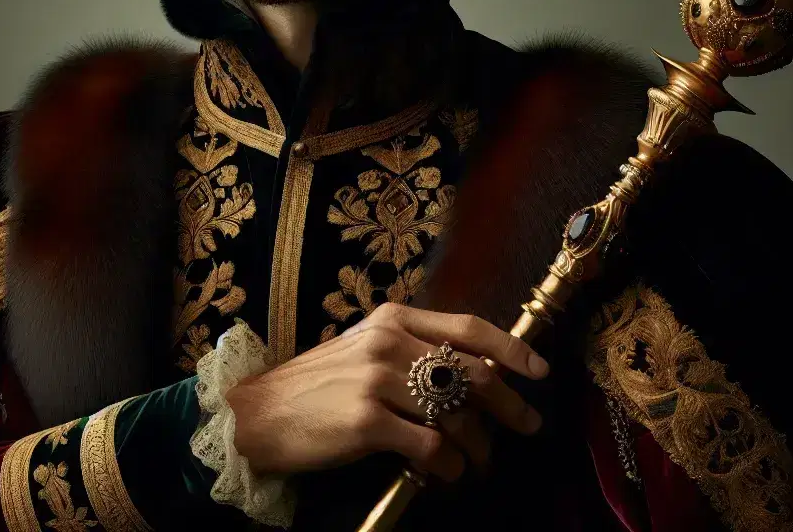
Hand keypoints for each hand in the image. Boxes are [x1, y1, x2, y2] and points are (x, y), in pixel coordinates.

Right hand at [223, 302, 549, 482]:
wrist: (253, 416)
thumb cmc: (311, 388)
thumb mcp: (361, 350)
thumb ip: (408, 351)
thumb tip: (469, 374)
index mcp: (391, 319)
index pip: (468, 327)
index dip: (512, 348)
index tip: (539, 370)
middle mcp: (388, 342)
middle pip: (474, 372)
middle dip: (510, 405)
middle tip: (527, 426)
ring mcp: (378, 381)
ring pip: (458, 414)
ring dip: (479, 446)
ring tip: (479, 464)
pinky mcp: (367, 422)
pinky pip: (432, 446)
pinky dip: (450, 466)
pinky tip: (446, 474)